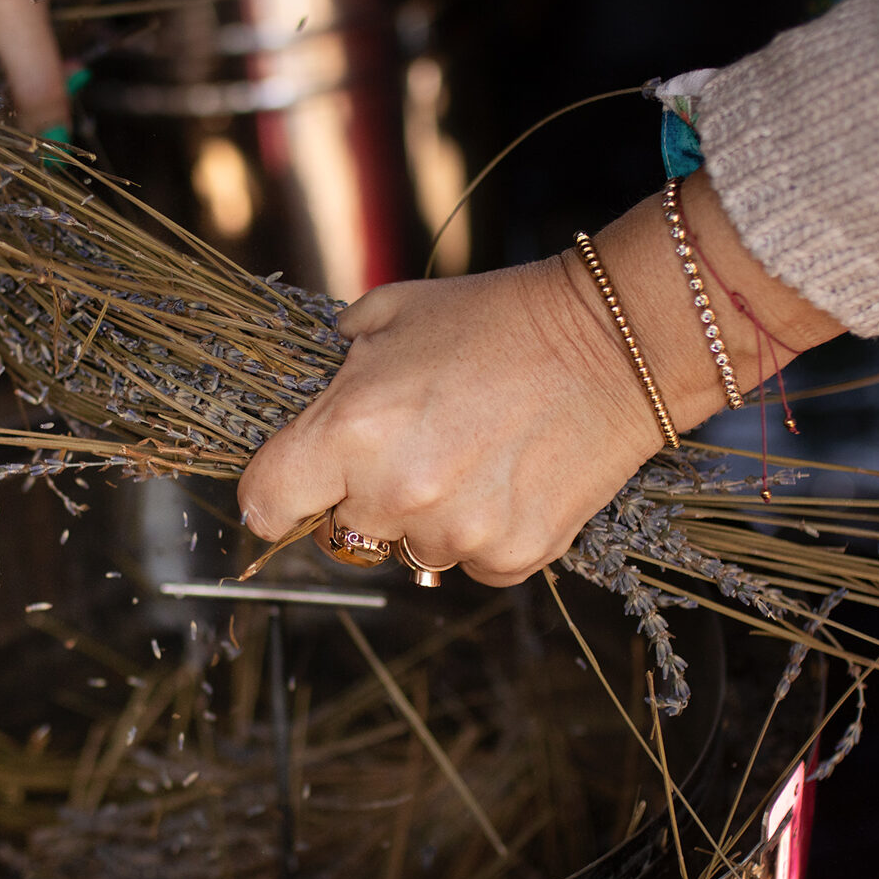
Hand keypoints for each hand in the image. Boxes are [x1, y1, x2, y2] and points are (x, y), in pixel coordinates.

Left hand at [236, 171, 845, 585]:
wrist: (613, 343)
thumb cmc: (495, 320)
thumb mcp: (389, 315)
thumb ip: (333, 366)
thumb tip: (308, 400)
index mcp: (348, 432)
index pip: (264, 504)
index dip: (273, 492)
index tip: (290, 486)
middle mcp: (395, 493)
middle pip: (337, 528)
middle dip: (360, 492)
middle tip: (412, 442)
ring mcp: (456, 533)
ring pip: (405, 549)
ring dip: (423, 515)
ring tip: (470, 452)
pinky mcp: (512, 557)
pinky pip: (468, 563)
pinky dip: (480, 532)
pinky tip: (507, 476)